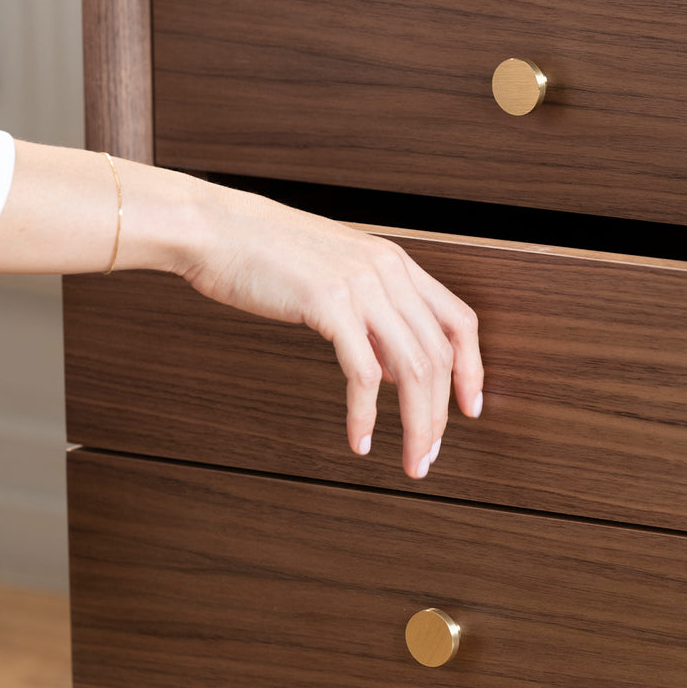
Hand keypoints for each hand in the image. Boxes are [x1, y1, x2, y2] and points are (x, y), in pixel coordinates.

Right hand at [175, 178, 482, 479]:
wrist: (214, 228)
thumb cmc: (266, 254)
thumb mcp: (337, 277)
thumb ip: (374, 317)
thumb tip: (397, 370)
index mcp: (395, 264)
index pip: (459, 321)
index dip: (472, 369)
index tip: (469, 409)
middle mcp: (388, 271)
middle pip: (439, 356)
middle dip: (439, 415)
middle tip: (428, 453)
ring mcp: (361, 286)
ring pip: (413, 370)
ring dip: (416, 424)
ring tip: (409, 459)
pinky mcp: (328, 304)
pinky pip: (362, 374)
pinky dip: (365, 415)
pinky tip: (359, 439)